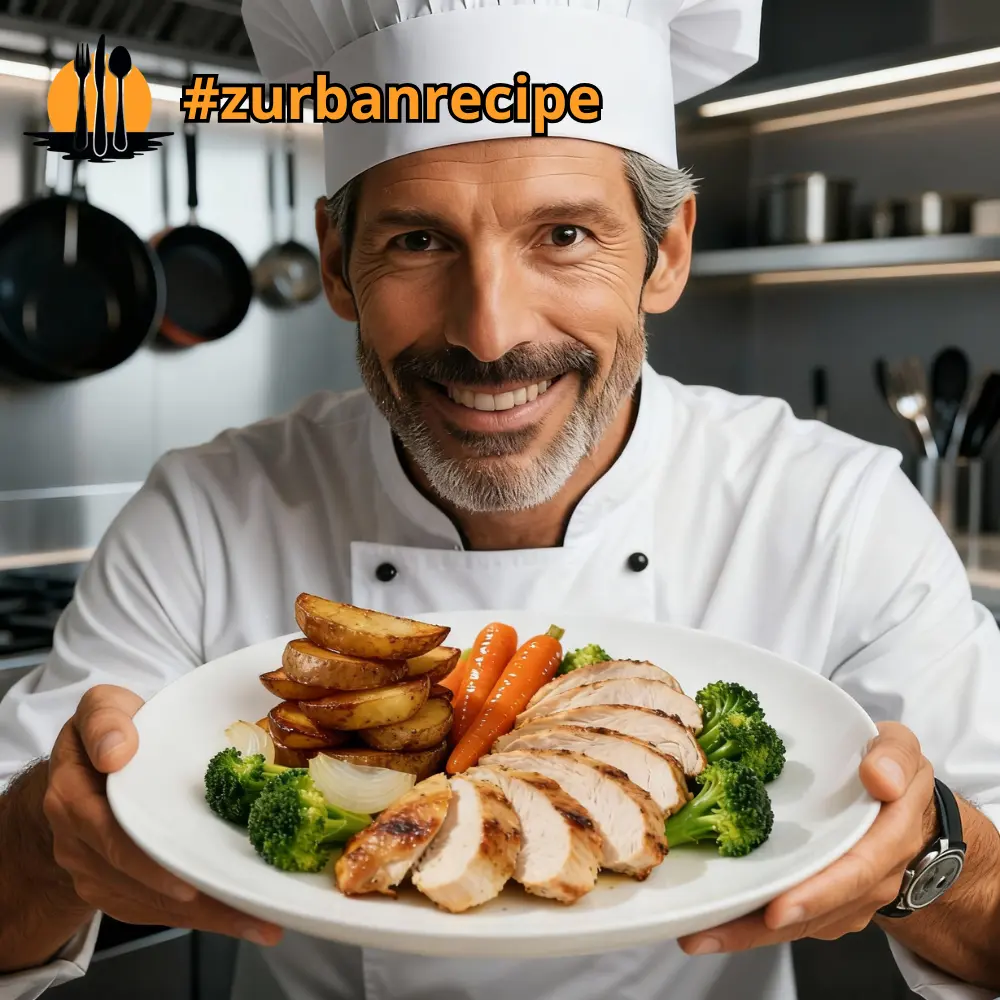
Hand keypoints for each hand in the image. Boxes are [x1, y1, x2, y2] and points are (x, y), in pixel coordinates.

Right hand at [42, 684, 282, 946]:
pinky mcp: (116, 887)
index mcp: (73, 796)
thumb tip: (117, 751)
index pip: (108, 834)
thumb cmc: (109, 732)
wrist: (82, 769)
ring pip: (147, 902)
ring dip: (202, 913)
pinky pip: (154, 909)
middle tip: (240, 900)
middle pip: (133, 879)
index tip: (184, 878)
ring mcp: (94, 870)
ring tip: (254, 915)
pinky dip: (198, 916)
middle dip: (189, 896)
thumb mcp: (103, 708)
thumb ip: (106, 719)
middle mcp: (78, 841)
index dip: (145, 860)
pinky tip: (238, 917)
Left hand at [679, 721, 935, 955]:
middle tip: (710, 933)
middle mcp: (870, 879)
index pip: (856, 872)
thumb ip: (894, 757)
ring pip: (799, 925)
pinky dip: (752, 926)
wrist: (908, 808)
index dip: (817, 894)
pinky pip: (791, 920)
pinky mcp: (825, 902)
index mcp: (889, 838)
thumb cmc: (893, 773)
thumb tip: (880, 779)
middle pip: (816, 912)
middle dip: (762, 927)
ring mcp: (847, 897)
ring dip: (747, 934)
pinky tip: (713, 927)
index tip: (778, 910)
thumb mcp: (901, 749)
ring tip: (697, 935)